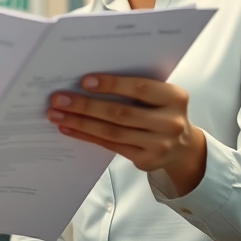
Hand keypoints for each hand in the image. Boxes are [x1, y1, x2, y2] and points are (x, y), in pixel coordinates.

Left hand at [47, 74, 205, 195]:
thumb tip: (87, 80)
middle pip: (120, 113)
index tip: (84, 81)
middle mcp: (170, 123)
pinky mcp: (146, 161)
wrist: (183, 146)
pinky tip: (68, 128)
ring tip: (56, 114)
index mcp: (175, 98)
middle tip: (59, 99)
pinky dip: (86, 136)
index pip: (140, 88)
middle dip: (85, 106)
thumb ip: (135, 87)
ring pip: (111, 132)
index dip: (112, 84)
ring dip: (79, 122)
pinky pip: (110, 146)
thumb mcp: (160, 95)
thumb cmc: (163, 111)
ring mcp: (159, 145)